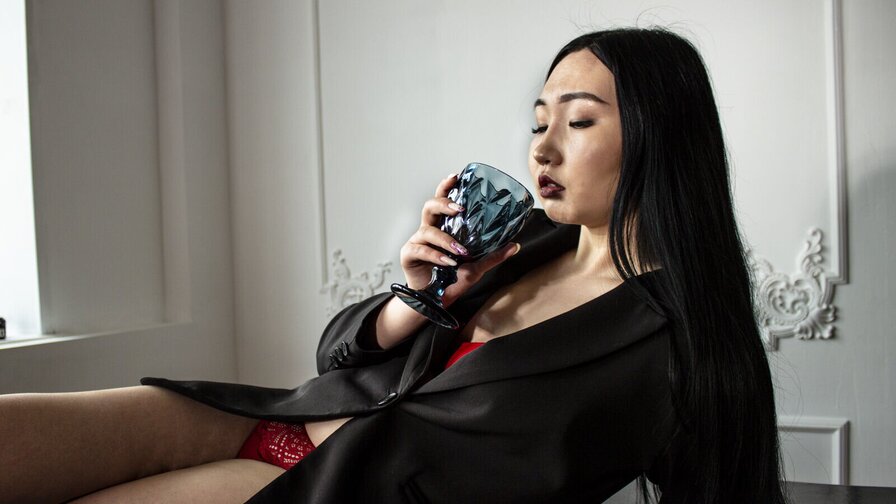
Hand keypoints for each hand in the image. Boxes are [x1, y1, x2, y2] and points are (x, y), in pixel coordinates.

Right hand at [399, 173, 520, 306]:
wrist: (435, 302)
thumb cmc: (451, 280)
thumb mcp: (476, 268)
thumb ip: (493, 256)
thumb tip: (515, 245)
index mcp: (442, 228)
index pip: (442, 202)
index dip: (446, 187)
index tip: (456, 176)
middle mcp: (428, 231)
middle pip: (429, 207)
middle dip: (444, 203)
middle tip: (460, 208)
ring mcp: (417, 242)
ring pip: (427, 230)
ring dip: (445, 239)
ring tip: (460, 250)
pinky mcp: (408, 256)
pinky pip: (421, 249)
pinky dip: (436, 255)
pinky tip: (447, 262)